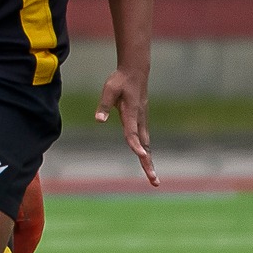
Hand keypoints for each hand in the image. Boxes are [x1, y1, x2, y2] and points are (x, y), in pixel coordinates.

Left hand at [96, 66, 156, 185]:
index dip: (136, 145)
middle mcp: (140, 119)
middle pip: (145, 145)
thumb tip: (98, 119)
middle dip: (148, 163)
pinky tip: (147, 162)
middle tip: (154, 180)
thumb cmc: (120, 80)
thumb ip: (104, 105)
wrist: (136, 71)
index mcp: (132, 113)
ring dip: (149, 161)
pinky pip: (145, 140)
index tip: (141, 156)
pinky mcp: (142, 121)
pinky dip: (147, 153)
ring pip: (147, 144)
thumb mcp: (109, 90)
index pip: (133, 132)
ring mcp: (143, 121)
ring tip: (153, 179)